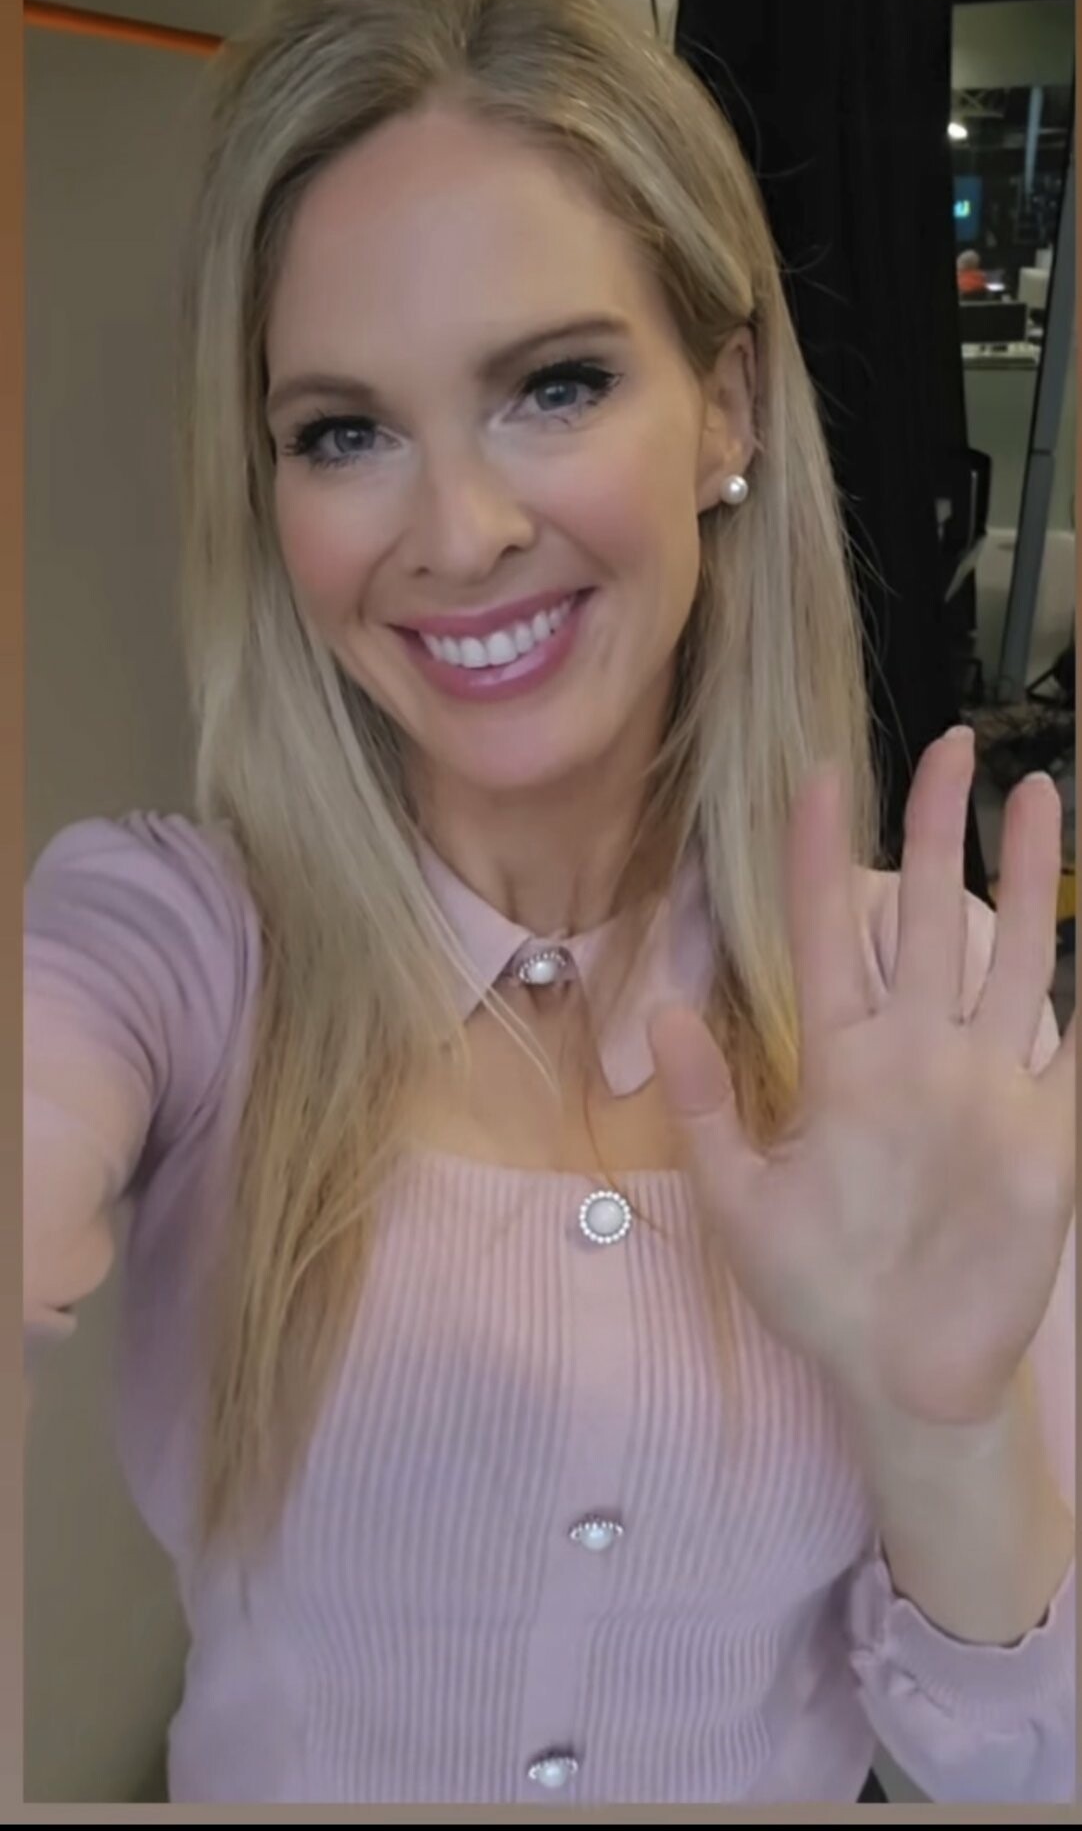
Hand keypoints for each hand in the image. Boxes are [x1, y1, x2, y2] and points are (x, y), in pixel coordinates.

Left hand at [648, 727, 1074, 1426]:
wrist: (901, 1376)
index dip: (820, 856)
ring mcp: (983, 1085)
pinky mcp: (1041, 1133)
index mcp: (840, 1061)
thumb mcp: (739, 1199)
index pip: (827, 932)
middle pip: (926, 918)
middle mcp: (915, 1054)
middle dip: (936, 831)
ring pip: (1007, 955)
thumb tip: (659, 1009)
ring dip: (1021, 878)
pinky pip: (1073, 1044)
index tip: (818, 776)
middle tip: (951, 746)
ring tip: (1034, 793)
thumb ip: (705, 1105)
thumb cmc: (815, 1289)